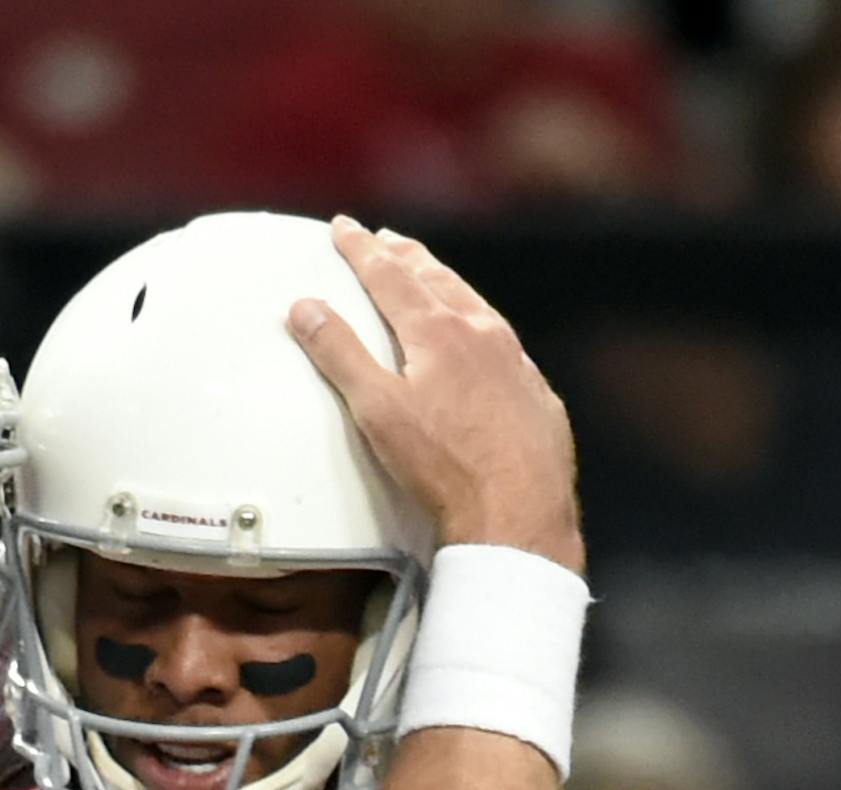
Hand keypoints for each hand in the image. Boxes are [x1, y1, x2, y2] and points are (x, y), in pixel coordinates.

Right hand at [289, 216, 583, 573]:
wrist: (518, 509)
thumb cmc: (445, 465)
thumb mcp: (378, 410)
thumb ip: (340, 354)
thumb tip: (305, 307)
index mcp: (438, 331)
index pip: (390, 276)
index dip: (362, 250)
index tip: (344, 228)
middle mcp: (482, 333)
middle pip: (437, 280)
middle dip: (407, 257)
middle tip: (387, 240)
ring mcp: (515, 361)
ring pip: (476, 306)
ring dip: (446, 285)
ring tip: (430, 275)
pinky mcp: (535, 393)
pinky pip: (505, 344)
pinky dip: (482, 327)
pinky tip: (481, 341)